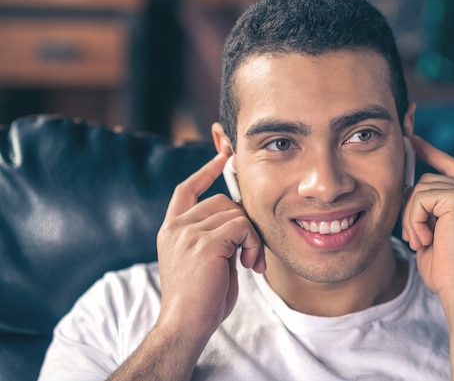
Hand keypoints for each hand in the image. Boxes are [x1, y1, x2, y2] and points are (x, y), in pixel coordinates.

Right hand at [155, 152, 264, 346]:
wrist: (185, 326)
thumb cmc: (200, 299)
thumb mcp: (204, 259)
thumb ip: (214, 235)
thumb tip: (240, 219)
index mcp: (171, 229)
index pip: (186, 189)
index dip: (206, 171)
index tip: (223, 156)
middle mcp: (176, 227)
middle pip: (222, 201)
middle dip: (244, 224)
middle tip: (251, 254)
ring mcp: (187, 232)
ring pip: (235, 213)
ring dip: (252, 239)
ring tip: (251, 263)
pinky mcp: (204, 242)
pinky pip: (242, 227)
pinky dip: (254, 245)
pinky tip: (250, 265)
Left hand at [401, 135, 453, 299]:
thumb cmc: (447, 270)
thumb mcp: (435, 233)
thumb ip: (429, 210)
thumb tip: (408, 191)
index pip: (450, 166)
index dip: (431, 153)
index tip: (413, 141)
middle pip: (426, 180)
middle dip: (412, 210)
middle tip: (416, 239)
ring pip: (420, 188)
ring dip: (412, 218)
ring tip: (421, 241)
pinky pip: (421, 197)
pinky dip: (415, 219)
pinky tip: (425, 239)